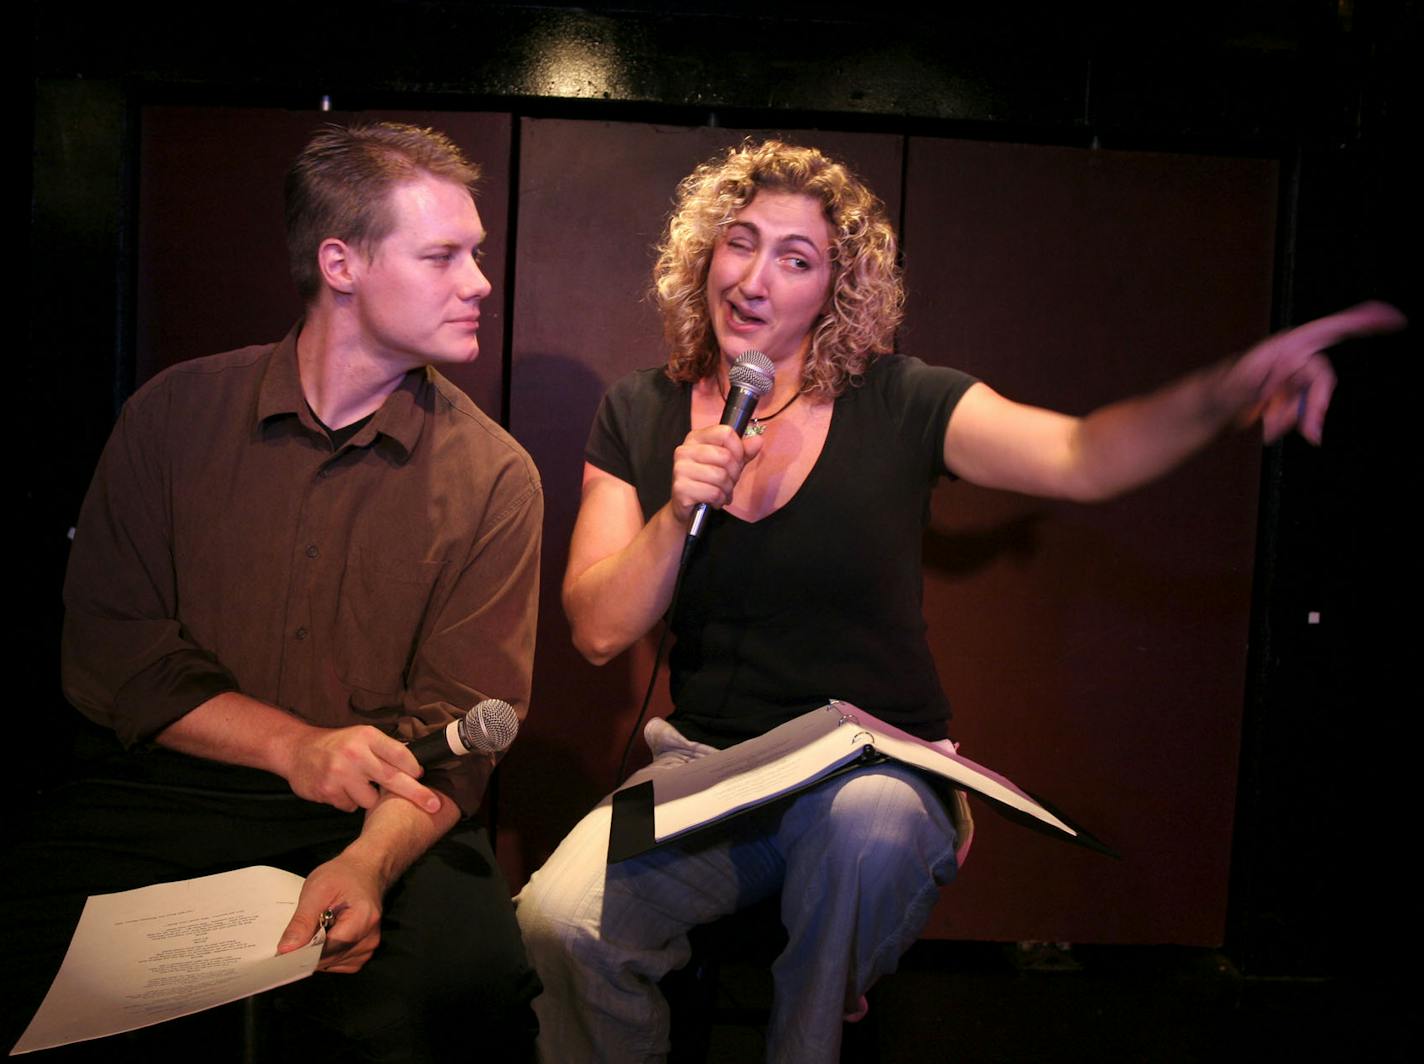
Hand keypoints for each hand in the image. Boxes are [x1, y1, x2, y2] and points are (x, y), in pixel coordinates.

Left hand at [276, 852, 383, 973]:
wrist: (364, 870)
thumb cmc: (342, 875)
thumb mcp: (317, 890)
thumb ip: (302, 922)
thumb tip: (286, 950)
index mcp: (362, 920)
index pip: (328, 950)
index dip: (303, 953)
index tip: (284, 953)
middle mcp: (369, 938)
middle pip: (329, 958)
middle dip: (308, 952)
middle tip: (296, 935)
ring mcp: (369, 947)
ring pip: (332, 964)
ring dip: (318, 953)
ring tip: (315, 929)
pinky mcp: (364, 951)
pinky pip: (339, 963)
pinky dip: (327, 954)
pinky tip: (325, 936)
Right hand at [283, 724, 441, 814]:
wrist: (297, 750)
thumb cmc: (337, 744)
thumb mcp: (361, 737)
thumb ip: (385, 749)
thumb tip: (416, 766)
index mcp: (367, 736)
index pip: (400, 754)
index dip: (414, 769)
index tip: (423, 777)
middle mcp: (355, 754)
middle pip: (393, 779)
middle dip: (416, 794)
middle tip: (434, 805)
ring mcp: (340, 774)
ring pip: (370, 800)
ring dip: (368, 798)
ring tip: (355, 783)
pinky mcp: (328, 791)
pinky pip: (350, 806)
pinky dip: (348, 801)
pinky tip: (339, 788)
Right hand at [669, 424, 764, 522]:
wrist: (687, 507)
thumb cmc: (708, 482)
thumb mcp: (728, 464)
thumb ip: (743, 452)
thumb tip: (758, 441)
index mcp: (696, 438)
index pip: (725, 433)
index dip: (738, 449)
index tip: (736, 461)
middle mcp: (684, 450)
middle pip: (725, 456)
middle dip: (734, 474)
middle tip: (728, 481)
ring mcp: (680, 469)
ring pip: (720, 476)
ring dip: (727, 489)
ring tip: (721, 492)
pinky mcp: (680, 488)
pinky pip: (713, 492)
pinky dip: (719, 500)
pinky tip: (714, 500)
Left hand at [1219, 301, 1404, 443]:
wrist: (1213, 406)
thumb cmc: (1219, 392)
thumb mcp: (1234, 391)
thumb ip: (1261, 395)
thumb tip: (1283, 402)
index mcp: (1285, 346)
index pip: (1330, 330)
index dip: (1362, 321)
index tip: (1392, 317)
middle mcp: (1295, 356)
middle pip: (1323, 378)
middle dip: (1314, 406)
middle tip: (1310, 433)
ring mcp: (1296, 375)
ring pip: (1314, 399)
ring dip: (1296, 417)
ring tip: (1268, 427)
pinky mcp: (1294, 392)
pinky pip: (1304, 410)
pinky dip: (1290, 420)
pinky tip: (1269, 425)